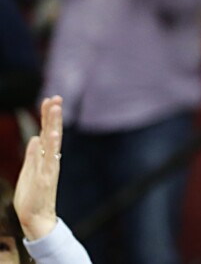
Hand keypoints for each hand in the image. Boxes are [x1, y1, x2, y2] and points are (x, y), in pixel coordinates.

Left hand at [14, 96, 63, 240]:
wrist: (35, 218)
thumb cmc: (31, 196)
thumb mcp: (28, 172)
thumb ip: (32, 155)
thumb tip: (35, 138)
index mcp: (44, 157)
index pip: (47, 132)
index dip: (48, 116)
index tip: (50, 99)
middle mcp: (50, 159)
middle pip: (52, 132)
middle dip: (53, 115)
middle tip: (56, 97)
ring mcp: (49, 167)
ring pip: (52, 141)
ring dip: (54, 124)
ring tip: (55, 108)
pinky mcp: (45, 177)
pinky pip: (49, 158)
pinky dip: (51, 146)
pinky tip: (51, 134)